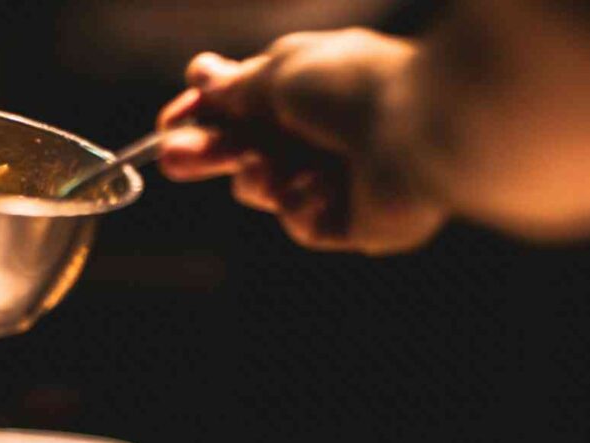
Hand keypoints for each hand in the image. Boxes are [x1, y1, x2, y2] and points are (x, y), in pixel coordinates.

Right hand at [157, 29, 447, 254]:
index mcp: (312, 90)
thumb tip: (201, 77)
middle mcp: (325, 134)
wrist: (421, 128)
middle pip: (249, 150)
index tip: (168, 125)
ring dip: (258, 180)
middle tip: (171, 158)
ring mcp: (341, 180)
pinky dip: (302, 205)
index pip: (245, 107)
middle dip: (210, 153)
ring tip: (263, 168)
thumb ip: (237, 85)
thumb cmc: (353, 86)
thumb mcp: (281, 72)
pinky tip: (317, 187)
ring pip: (269, 190)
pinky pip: (304, 223)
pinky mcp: (356, 224)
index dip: (205, 116)